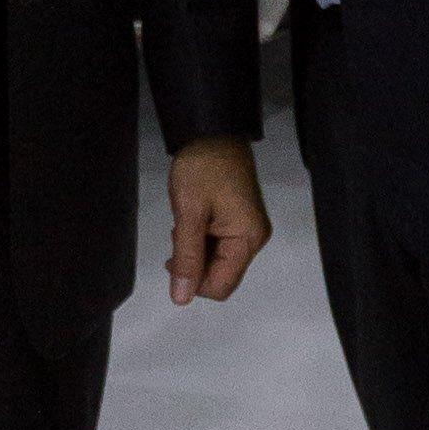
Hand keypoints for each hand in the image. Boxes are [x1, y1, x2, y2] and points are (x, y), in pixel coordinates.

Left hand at [168, 135, 271, 306]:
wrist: (212, 130)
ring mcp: (248, 229)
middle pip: (221, 276)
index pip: (221, 286)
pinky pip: (220, 245)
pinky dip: (201, 240)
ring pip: (217, 261)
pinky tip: (191, 221)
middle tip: (180, 233)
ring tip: (185, 223)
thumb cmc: (202, 168)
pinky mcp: (241, 220)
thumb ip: (187, 258)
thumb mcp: (189, 214)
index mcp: (247, 239)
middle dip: (194, 263)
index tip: (175, 258)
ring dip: (195, 251)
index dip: (194, 283)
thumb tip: (181, 299)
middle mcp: (254, 239)